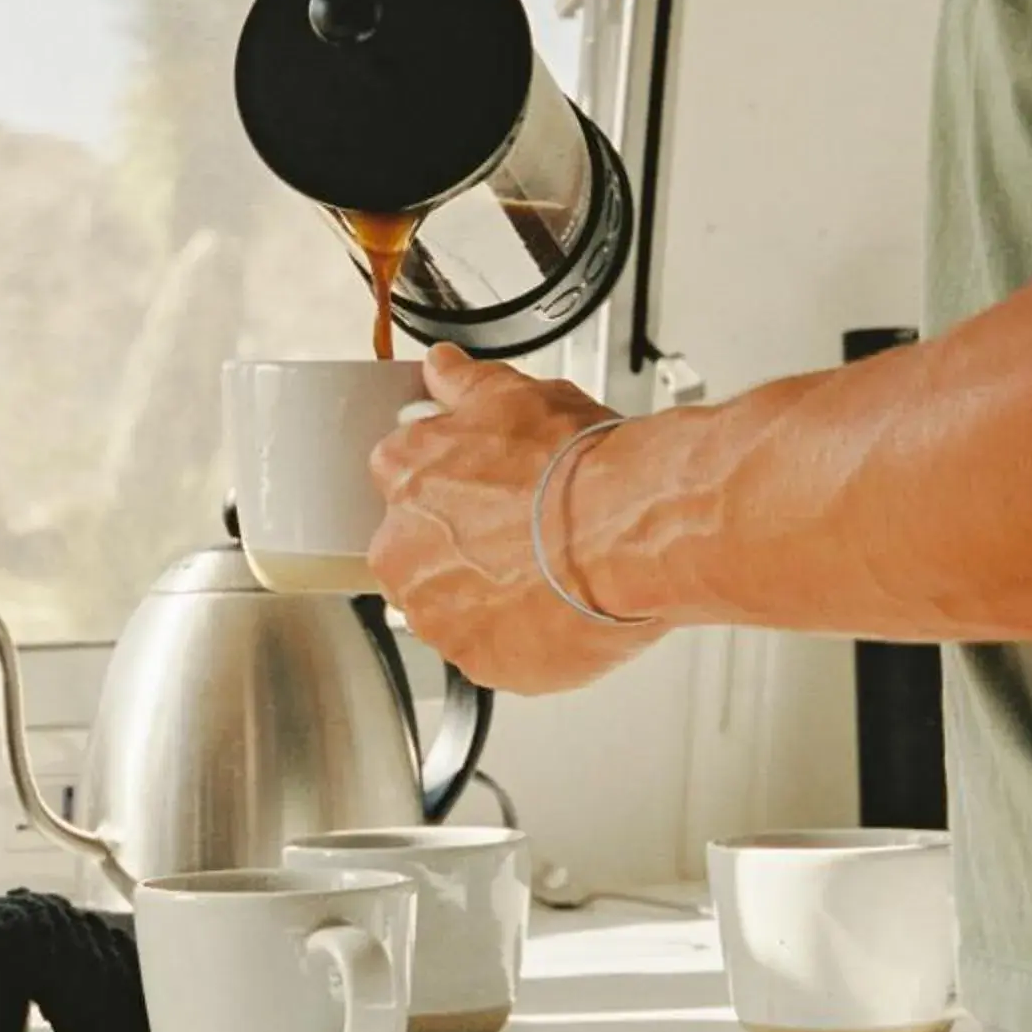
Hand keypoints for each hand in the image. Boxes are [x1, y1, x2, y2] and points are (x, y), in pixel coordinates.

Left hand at [368, 347, 663, 693]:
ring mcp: (438, 614)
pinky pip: (489, 653)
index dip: (450, 489)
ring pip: (451, 608)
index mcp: (405, 477)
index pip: (402, 483)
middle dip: (461, 549)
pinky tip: (556, 611)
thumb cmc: (577, 467)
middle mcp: (404, 551)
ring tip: (545, 576)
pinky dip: (518, 639)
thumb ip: (464, 385)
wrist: (629, 530)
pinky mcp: (479, 663)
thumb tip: (443, 368)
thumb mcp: (515, 396)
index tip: (483, 493)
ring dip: (486, 596)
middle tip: (521, 537)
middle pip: (417, 554)